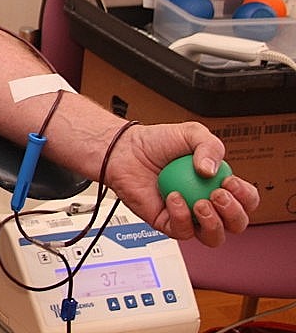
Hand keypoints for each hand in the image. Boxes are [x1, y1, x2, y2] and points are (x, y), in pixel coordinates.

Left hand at [103, 121, 258, 246]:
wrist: (126, 149)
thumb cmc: (158, 142)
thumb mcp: (192, 134)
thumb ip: (211, 146)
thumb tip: (212, 172)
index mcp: (219, 184)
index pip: (246, 200)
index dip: (245, 196)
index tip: (229, 181)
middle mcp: (207, 204)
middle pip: (236, 224)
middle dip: (234, 213)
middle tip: (218, 194)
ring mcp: (188, 216)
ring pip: (213, 237)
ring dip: (213, 223)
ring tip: (201, 203)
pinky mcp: (166, 223)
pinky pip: (182, 231)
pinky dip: (181, 216)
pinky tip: (174, 197)